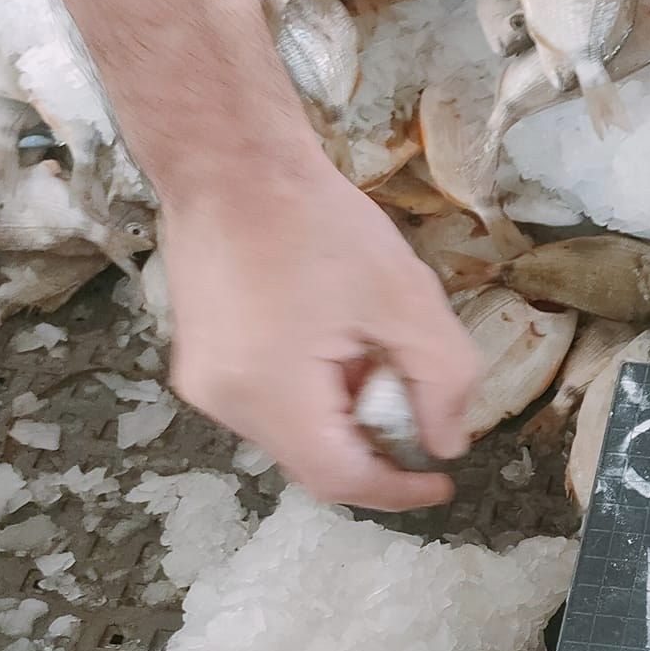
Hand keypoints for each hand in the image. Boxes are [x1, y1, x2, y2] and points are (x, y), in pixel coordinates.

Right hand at [163, 148, 478, 510]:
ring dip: (345, 420)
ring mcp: (204, 384)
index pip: (339, 478)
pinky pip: (269, 406)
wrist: (228, 160)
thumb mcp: (405, 296)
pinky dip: (315, 398)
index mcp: (269, 391)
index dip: (398, 490)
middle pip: (314, 463)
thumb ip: (441, 378)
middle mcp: (225, 402)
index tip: (443, 482)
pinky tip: (340, 348)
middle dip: (376, 450)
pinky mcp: (202, 363)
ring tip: (378, 363)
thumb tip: (447, 443)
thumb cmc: (317, 220)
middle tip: (421, 411)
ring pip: (292, 437)